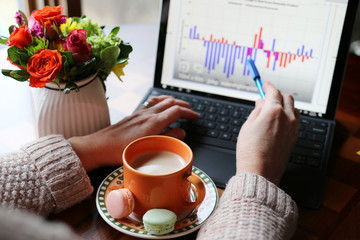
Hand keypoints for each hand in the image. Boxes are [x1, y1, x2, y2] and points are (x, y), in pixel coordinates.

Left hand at [68, 95, 198, 170]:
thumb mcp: (149, 148)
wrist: (100, 146)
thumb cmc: (121, 150)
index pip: (177, 110)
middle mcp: (147, 113)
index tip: (195, 116)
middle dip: (184, 104)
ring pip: (161, 100)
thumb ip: (168, 137)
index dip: (189, 112)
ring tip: (179, 105)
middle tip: (191, 110)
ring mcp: (140, 112)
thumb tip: (181, 132)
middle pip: (170, 102)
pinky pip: (151, 103)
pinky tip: (159, 107)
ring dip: (173, 101)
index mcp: (154, 122)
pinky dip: (161, 103)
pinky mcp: (133, 114)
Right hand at [236, 82, 299, 184]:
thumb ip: (256, 110)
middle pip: (287, 97)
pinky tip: (278, 121)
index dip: (268, 86)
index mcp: (274, 111)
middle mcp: (287, 118)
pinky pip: (295, 120)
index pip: (273, 92)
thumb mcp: (247, 126)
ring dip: (285, 104)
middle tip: (267, 97)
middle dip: (277, 94)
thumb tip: (260, 102)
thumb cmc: (251, 151)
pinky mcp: (294, 138)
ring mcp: (293, 128)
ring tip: (273, 109)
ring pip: (294, 108)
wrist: (260, 172)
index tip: (265, 85)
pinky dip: (288, 116)